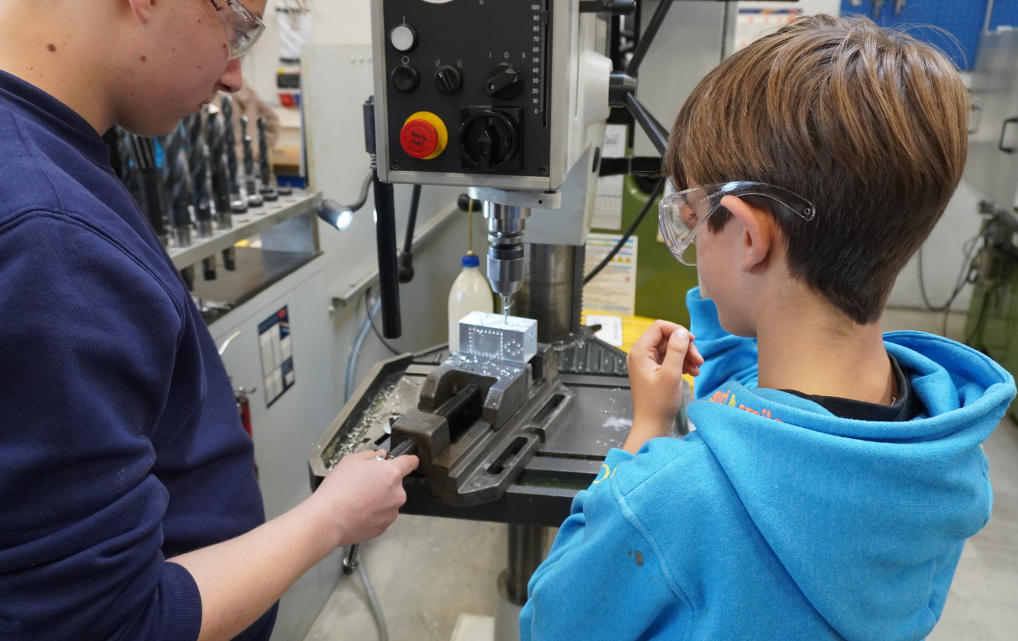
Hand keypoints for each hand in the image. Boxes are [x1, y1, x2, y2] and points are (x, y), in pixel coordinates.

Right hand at [309, 450, 418, 548]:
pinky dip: (372, 514)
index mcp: (392, 473)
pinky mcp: (383, 527)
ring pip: (388, 501)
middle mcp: (397, 493)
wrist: (328, 519)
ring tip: (357, 500)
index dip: (409, 460)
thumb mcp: (351, 461)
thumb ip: (369, 456)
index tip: (410, 461)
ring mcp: (391, 512)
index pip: (410, 462)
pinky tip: (357, 511)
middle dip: (383, 482)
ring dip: (378, 499)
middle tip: (363, 484)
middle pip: (395, 484)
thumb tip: (378, 456)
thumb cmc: (338, 490)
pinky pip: (381, 516)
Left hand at [624, 321, 703, 453]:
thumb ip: (677, 350)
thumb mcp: (671, 374)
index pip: (659, 327)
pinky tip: (692, 373)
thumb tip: (682, 332)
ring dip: (686, 356)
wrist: (653, 425)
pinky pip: (670, 359)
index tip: (692, 341)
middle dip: (685, 347)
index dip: (677, 330)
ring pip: (671, 349)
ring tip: (697, 368)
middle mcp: (641, 355)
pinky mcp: (655, 371)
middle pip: (667, 338)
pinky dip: (682, 364)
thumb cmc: (658, 404)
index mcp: (640, 352)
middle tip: (699, 360)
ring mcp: (648, 363)